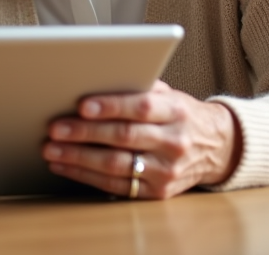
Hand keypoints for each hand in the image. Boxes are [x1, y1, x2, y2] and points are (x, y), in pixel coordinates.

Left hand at [42, 80, 240, 199]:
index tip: (81, 105)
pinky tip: (66, 165)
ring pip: (117, 165)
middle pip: (124, 137)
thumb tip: (95, 77)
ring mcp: (167, 171)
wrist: (216, 147)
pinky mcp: (158, 192)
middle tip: (55, 128)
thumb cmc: (180, 114)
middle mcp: (174, 142)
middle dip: (84, 133)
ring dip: (78, 158)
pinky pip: (117, 185)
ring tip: (52, 149)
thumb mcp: (169, 94)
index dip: (111, 106)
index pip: (141, 107)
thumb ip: (139, 86)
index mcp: (177, 111)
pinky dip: (86, 176)